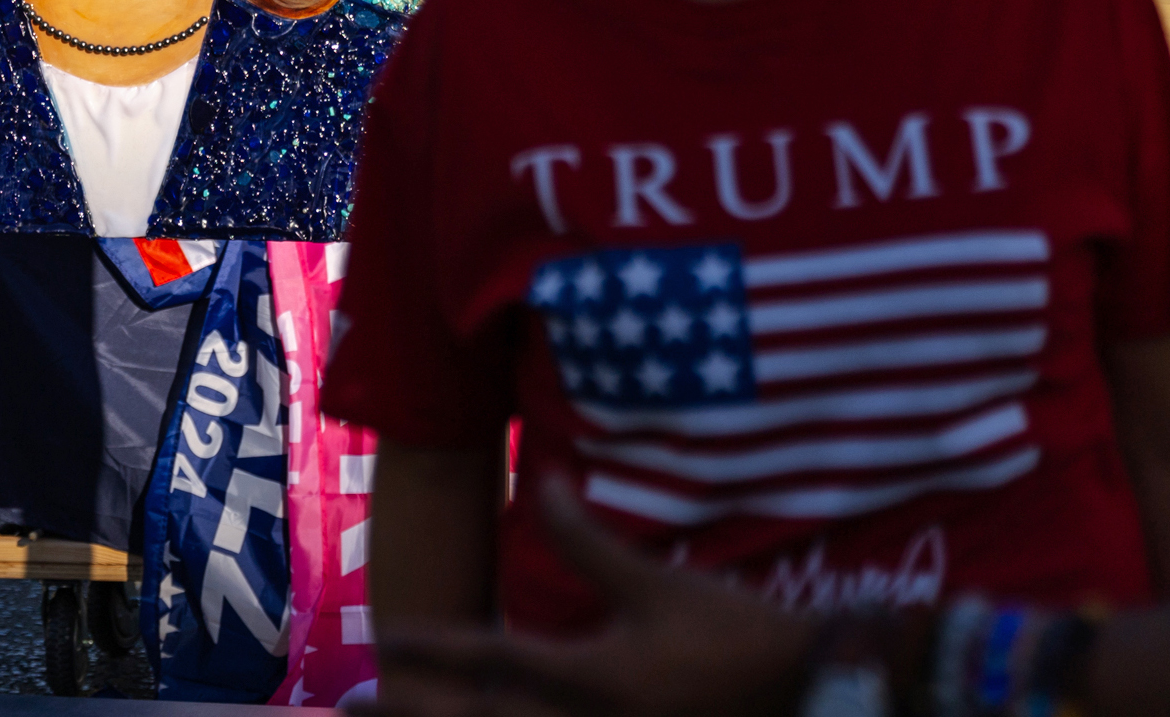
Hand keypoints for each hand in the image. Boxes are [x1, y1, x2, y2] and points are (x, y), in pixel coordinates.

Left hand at [367, 473, 819, 716]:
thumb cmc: (733, 634)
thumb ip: (587, 538)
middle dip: (418, 711)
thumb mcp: (655, 582)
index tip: (383, 638)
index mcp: (589, 676)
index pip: (491, 658)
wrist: (811, 694)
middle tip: (358, 704)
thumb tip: (545, 476)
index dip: (433, 647)